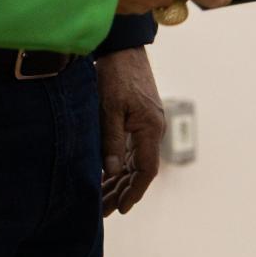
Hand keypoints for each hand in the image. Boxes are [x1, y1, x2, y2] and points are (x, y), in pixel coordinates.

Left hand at [95, 47, 163, 215]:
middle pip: (140, 169)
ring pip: (135, 160)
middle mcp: (153, 128)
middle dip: (122, 191)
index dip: (134, 191)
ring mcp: (147, 123)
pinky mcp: (139, 117)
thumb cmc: (116, 74)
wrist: (123, 46)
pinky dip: (119, 164)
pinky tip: (106, 175)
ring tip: (102, 199)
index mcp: (150, 128)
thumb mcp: (110, 108)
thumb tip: (112, 173)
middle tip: (103, 210)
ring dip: (120, 180)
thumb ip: (111, 141)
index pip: (146, 170)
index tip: (121, 209)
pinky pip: (132, 148)